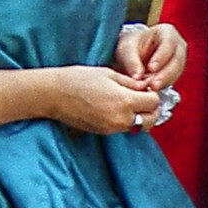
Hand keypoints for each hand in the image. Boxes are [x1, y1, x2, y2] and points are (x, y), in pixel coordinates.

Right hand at [49, 65, 170, 134]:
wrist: (53, 95)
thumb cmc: (79, 79)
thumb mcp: (109, 74)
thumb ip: (131, 82)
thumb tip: (146, 86)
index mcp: (124, 101)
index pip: (154, 102)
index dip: (152, 93)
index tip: (145, 88)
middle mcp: (121, 118)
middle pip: (151, 119)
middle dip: (150, 109)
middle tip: (142, 97)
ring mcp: (112, 128)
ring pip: (138, 126)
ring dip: (139, 116)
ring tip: (128, 103)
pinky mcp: (103, 132)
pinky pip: (123, 128)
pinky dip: (125, 120)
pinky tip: (116, 108)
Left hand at [114, 21, 186, 93]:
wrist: (130, 57)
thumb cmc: (129, 47)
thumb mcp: (126, 49)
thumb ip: (131, 61)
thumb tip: (137, 76)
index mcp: (167, 32)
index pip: (169, 43)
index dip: (161, 57)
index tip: (151, 68)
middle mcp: (177, 46)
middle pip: (176, 61)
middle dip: (165, 74)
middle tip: (153, 85)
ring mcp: (178, 60)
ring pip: (176, 73)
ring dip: (164, 83)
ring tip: (150, 90)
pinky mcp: (174, 74)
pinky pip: (171, 81)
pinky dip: (161, 87)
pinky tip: (151, 92)